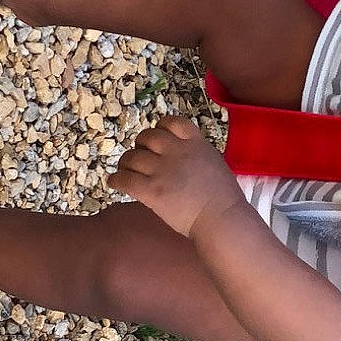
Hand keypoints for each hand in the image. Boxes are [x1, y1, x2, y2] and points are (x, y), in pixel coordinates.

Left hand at [108, 117, 244, 237]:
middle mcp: (176, 152)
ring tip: (125, 170)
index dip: (160, 127)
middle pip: (147, 137)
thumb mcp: (215, 163)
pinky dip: (116, 179)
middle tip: (140, 157)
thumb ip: (197, 156)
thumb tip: (184, 160)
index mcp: (195, 143)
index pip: (171, 122)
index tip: (157, 138)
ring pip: (131, 157)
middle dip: (140, 145)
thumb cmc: (225, 198)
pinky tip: (115, 182)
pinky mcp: (151, 190)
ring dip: (125, 163)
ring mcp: (162, 170)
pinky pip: (124, 179)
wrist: (222, 218)